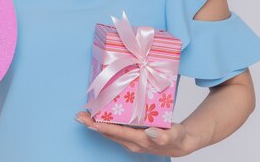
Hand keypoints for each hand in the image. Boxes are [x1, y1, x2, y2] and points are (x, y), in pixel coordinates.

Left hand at [74, 111, 196, 157]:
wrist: (181, 143)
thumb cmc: (177, 137)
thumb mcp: (174, 135)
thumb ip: (163, 136)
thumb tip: (151, 133)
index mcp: (140, 140)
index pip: (117, 133)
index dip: (102, 127)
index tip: (88, 121)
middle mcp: (132, 142)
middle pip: (109, 133)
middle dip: (93, 125)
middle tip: (78, 115)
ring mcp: (130, 140)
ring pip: (110, 132)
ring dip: (96, 124)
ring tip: (84, 115)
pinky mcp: (131, 137)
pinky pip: (115, 130)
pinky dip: (106, 123)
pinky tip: (100, 116)